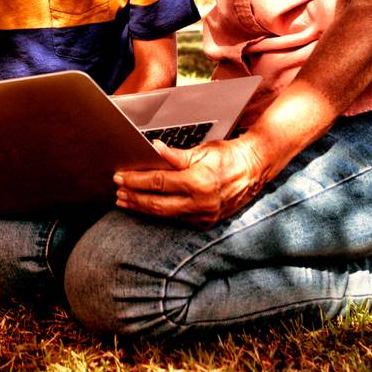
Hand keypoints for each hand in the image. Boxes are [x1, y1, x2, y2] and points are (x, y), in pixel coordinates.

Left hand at [113, 134, 268, 226]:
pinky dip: (160, 213)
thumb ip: (175, 156)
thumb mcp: (201, 151)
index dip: (136, 180)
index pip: (158, 183)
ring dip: (143, 208)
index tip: (120, 177)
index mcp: (198, 182)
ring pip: (165, 215)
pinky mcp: (206, 222)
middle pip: (157, 205)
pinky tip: (147, 207)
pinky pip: (177, 219)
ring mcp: (204, 216)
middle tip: (117, 193)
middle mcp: (201, 203)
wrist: (254, 170)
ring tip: (126, 202)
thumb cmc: (228, 156)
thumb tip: (154, 149)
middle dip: (134, 198)